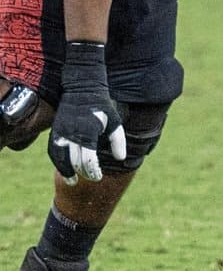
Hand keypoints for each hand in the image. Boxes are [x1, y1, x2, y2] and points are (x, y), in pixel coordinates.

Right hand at [46, 41, 125, 183]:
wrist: (81, 90)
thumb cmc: (102, 107)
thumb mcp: (115, 122)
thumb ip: (118, 141)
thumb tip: (121, 159)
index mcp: (88, 132)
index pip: (88, 159)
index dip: (93, 171)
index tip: (99, 177)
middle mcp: (72, 134)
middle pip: (74, 161)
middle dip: (83, 173)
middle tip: (92, 178)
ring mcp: (60, 133)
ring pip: (60, 158)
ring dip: (66, 171)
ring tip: (72, 181)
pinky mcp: (54, 131)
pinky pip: (53, 151)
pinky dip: (57, 162)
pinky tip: (64, 169)